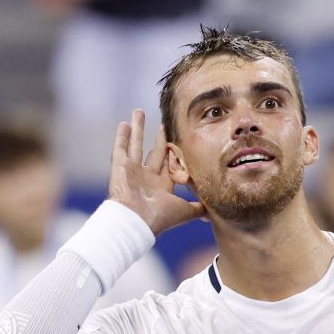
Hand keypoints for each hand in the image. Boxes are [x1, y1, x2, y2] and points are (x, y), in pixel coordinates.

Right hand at [108, 109, 204, 234]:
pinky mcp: (120, 167)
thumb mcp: (185, 211)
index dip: (175, 154)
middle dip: (159, 139)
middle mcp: (146, 178)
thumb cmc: (160, 217)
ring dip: (138, 129)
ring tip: (139, 111)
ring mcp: (132, 172)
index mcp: (161, 187)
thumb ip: (199, 208)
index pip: (169, 166)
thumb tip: (213, 211)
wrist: (135, 222)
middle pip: (154, 153)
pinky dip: (121, 137)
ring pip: (136, 145)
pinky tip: (124, 123)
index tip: (180, 141)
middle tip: (164, 124)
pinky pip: (121, 148)